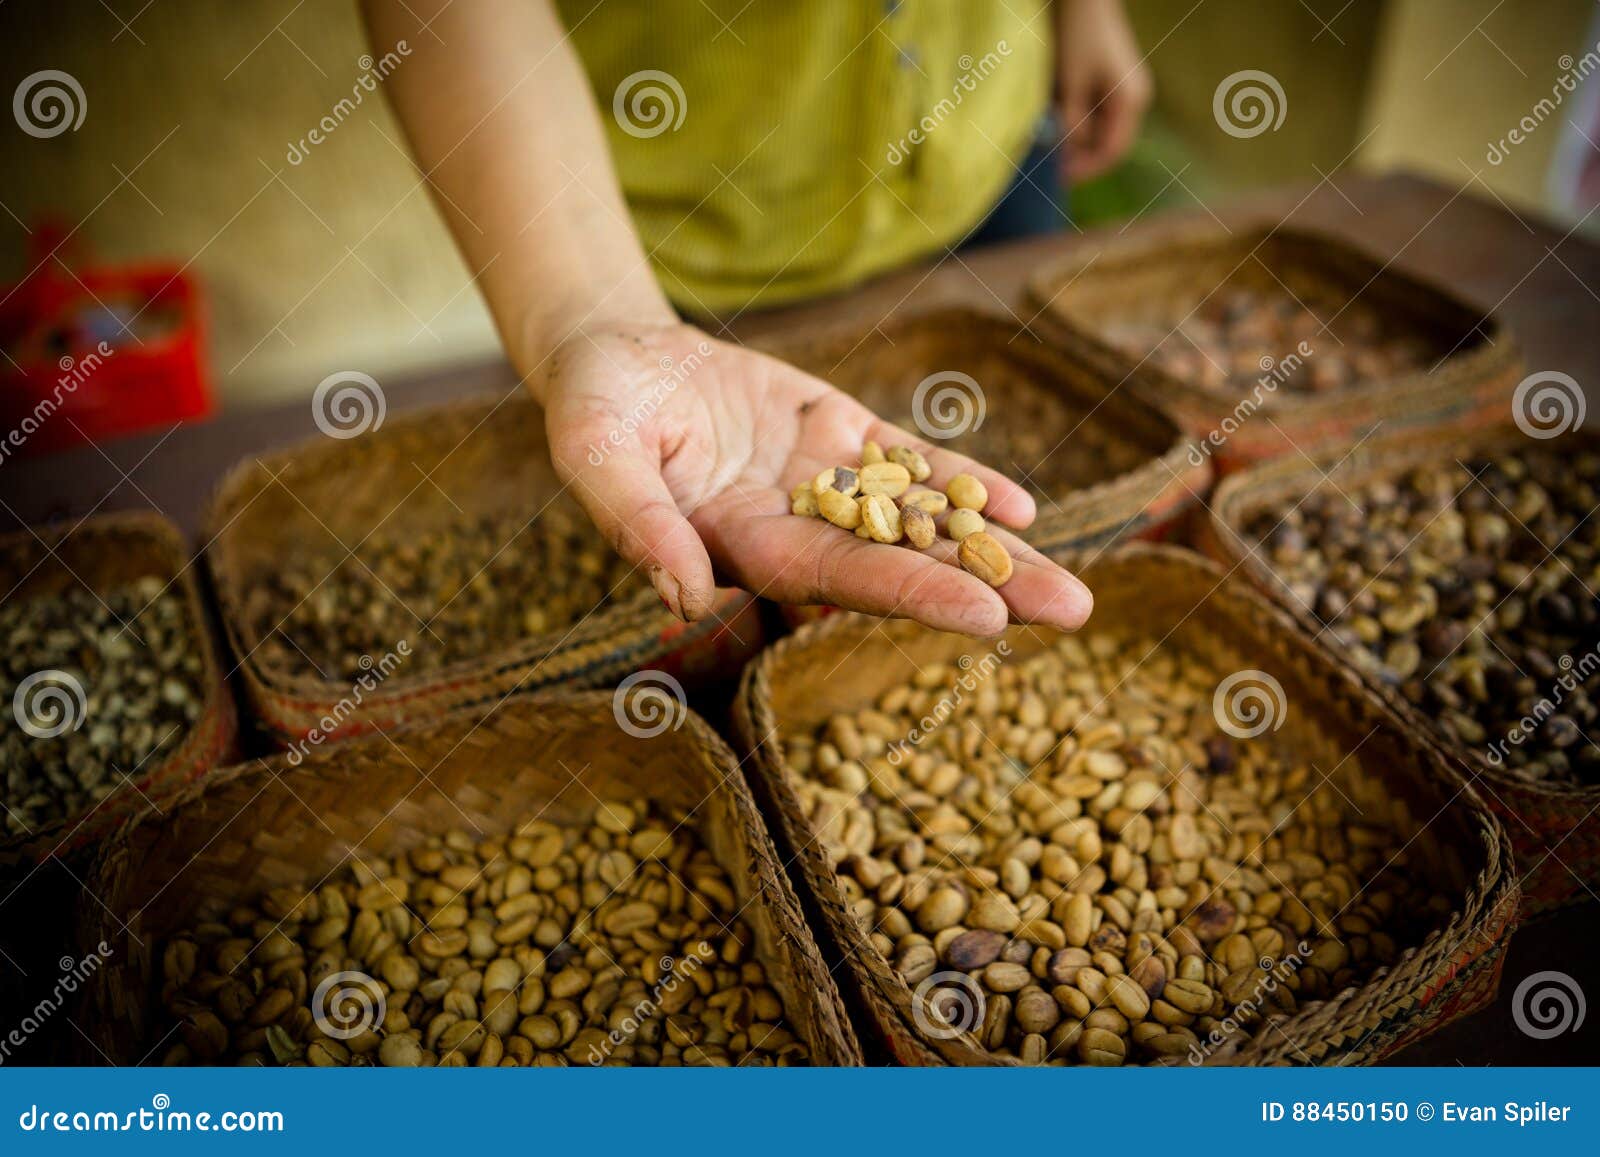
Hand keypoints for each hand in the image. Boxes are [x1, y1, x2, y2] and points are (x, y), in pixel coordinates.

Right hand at [535, 322, 1093, 637]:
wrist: (617, 356)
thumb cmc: (594, 406)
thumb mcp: (595, 452)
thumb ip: (638, 521)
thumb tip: (687, 597)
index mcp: (741, 545)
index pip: (838, 579)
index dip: (911, 593)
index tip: (986, 617)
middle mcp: (797, 527)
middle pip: (902, 563)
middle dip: (985, 588)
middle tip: (1071, 614)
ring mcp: (825, 482)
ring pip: (919, 520)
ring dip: (993, 551)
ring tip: (1067, 586)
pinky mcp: (839, 433)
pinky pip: (908, 462)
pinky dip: (960, 483)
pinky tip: (1021, 508)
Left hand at [1057, 0, 1151, 183]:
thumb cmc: (1078, 35)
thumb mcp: (1070, 83)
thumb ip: (1072, 122)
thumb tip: (1068, 153)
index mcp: (1130, 101)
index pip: (1113, 151)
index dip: (1087, 169)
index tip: (1061, 180)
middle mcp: (1135, 98)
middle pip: (1110, 143)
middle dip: (1083, 158)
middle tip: (1053, 169)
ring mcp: (1126, 90)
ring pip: (1103, 130)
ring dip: (1080, 142)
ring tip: (1053, 149)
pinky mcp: (1114, 82)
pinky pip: (1099, 114)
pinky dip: (1081, 124)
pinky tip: (1060, 125)